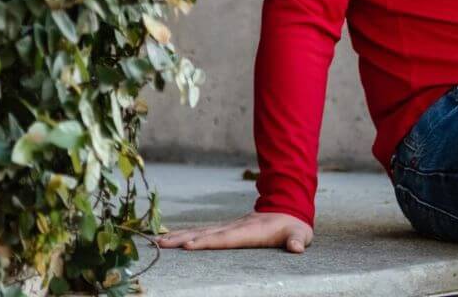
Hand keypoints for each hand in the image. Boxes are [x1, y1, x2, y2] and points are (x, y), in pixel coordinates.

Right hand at [155, 210, 312, 252]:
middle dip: (183, 239)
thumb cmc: (293, 227)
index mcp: (250, 231)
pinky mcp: (225, 229)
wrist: (288, 209)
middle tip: (161, 243)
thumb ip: (297, 241)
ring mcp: (228, 227)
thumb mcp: (299, 234)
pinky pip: (202, 232)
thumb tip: (298, 248)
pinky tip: (170, 238)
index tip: (188, 245)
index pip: (225, 238)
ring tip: (157, 241)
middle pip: (205, 234)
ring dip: (179, 236)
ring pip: (200, 231)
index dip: (208, 242)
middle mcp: (235, 227)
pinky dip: (185, 234)